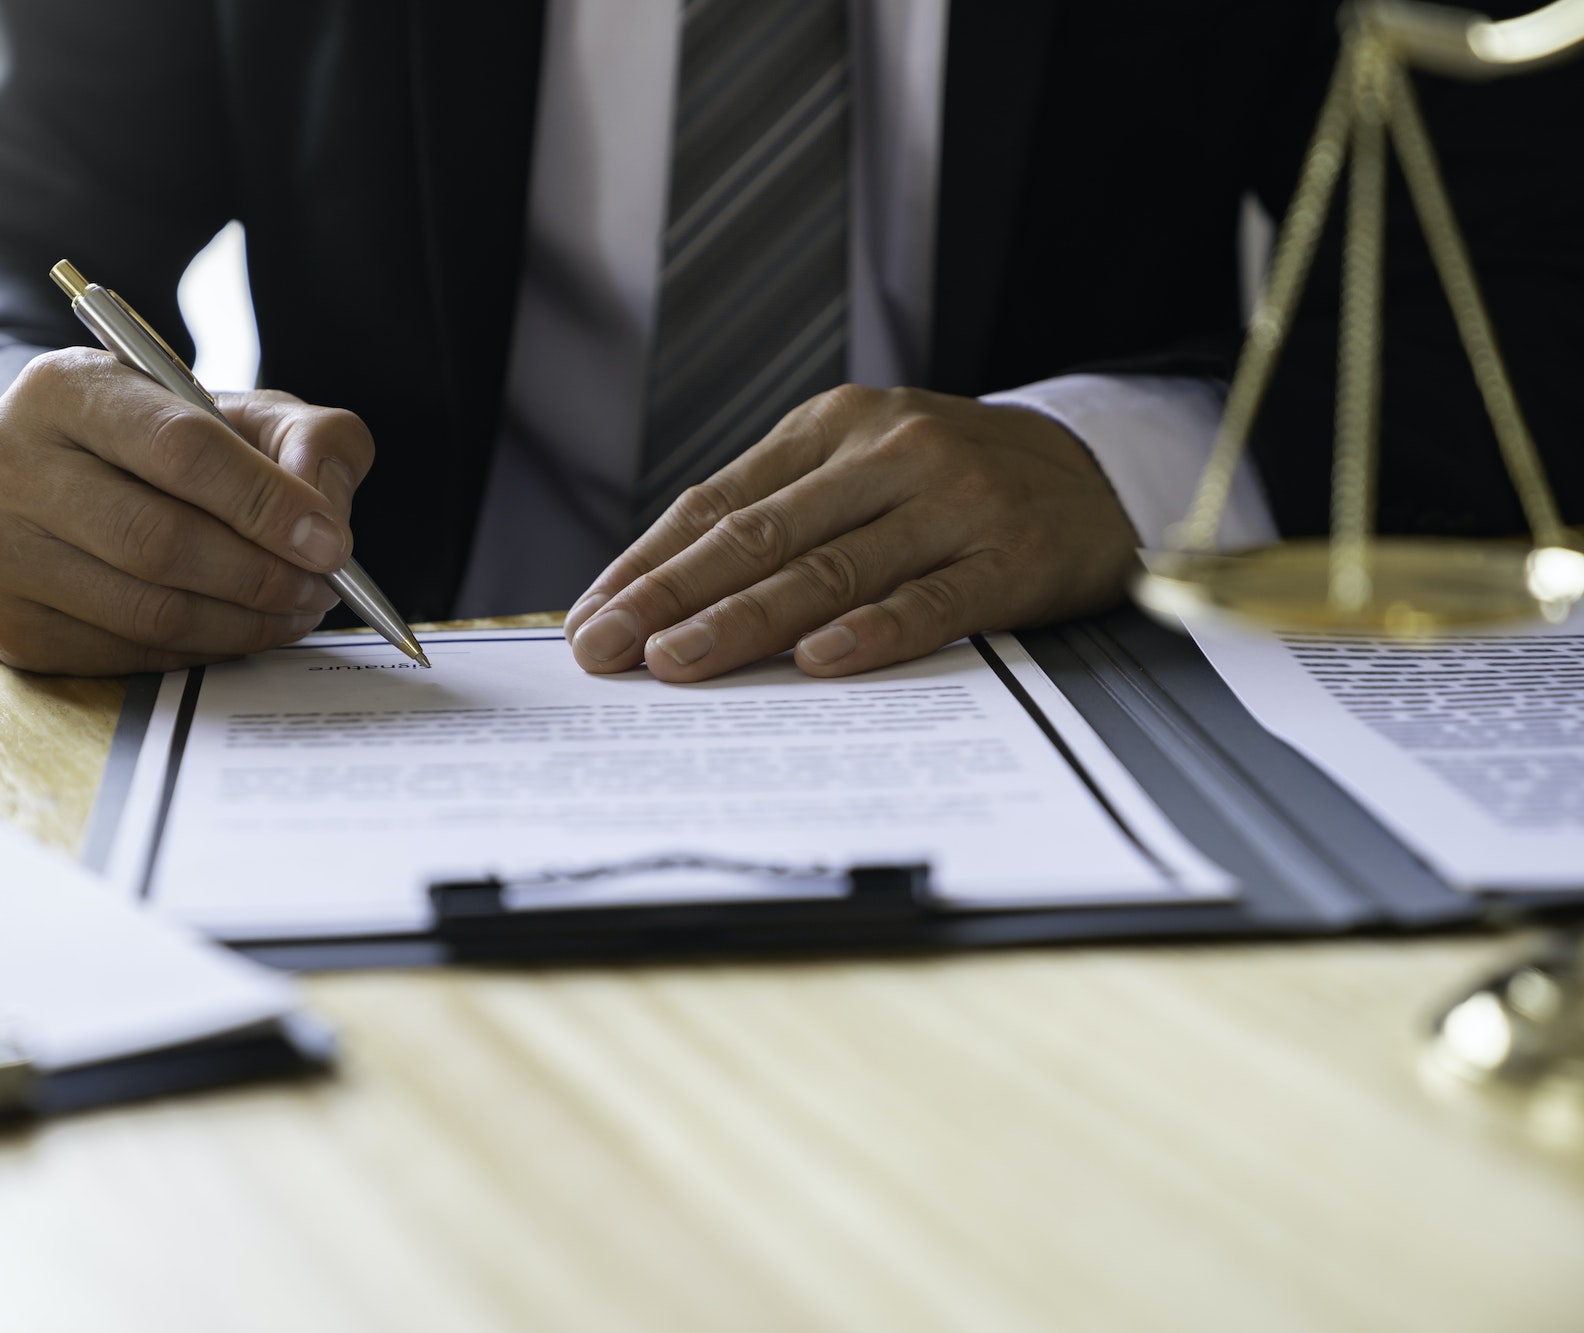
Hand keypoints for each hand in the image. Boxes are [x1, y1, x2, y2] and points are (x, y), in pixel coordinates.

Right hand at [0, 349, 375, 673]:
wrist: (54, 482)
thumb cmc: (159, 443)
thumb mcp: (236, 411)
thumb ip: (306, 436)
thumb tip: (325, 510)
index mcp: (64, 388)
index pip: (180, 448)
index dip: (266, 502)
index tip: (331, 541)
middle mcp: (6, 465)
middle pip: (158, 541)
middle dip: (261, 574)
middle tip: (322, 587)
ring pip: (146, 611)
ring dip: (243, 623)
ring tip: (295, 610)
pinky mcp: (8, 624)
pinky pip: (127, 655)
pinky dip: (202, 651)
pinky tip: (238, 629)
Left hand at [564, 385, 1138, 680]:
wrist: (1094, 472)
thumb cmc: (949, 483)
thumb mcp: (859, 470)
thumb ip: (778, 519)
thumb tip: (664, 598)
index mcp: (833, 428)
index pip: (719, 502)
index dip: (648, 563)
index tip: (592, 617)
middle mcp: (888, 453)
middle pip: (761, 534)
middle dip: (671, 597)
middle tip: (609, 648)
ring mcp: (954, 502)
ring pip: (832, 568)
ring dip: (747, 620)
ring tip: (680, 661)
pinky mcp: (1013, 557)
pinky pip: (933, 599)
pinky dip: (873, 630)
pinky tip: (819, 659)